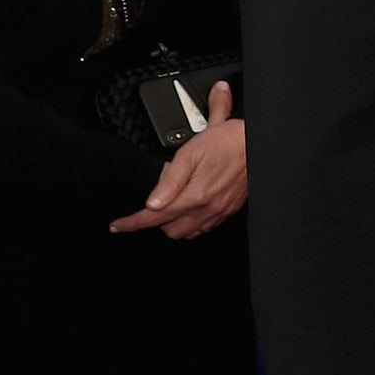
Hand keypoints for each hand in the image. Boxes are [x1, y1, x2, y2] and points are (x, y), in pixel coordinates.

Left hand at [109, 82, 247, 239]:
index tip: (117, 226)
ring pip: (188, 233)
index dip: (132, 223)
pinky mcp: (229, 209)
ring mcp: (219, 211)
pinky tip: (193, 208)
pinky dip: (194, 223)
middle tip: (153, 204)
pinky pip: (206, 227)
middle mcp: (207, 208)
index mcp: (194, 195)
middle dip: (156, 222)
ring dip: (175, 224)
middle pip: (170, 230)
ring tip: (171, 207)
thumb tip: (152, 202)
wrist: (257, 142)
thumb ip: (170, 179)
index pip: (154, 217)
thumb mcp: (191, 151)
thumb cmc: (228, 141)